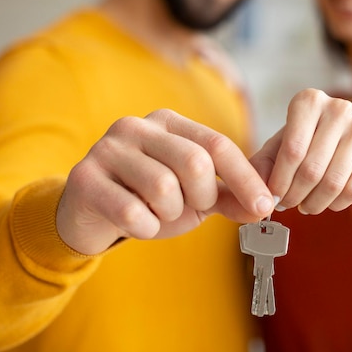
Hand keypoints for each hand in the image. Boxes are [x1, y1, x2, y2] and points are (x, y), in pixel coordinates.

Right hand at [57, 109, 273, 254]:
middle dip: (202, 197)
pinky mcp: (85, 178)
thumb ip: (227, 197)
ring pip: (163, 187)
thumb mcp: (192, 198)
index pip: (217, 145)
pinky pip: (133, 213)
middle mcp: (136, 126)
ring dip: (169, 214)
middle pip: (194, 162)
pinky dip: (145, 229)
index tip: (266, 207)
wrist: (90, 215)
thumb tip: (264, 207)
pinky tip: (136, 223)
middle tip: (190, 208)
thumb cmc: (147, 201)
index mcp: (167, 123)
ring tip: (156, 213)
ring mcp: (107, 149)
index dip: (245, 178)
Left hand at [251, 89, 351, 214]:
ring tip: (304, 206)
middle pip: (312, 168)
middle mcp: (337, 109)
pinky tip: (326, 203)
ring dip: (315, 203)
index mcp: (308, 101)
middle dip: (295, 195)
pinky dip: (336, 204)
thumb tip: (262, 195)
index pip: (292, 150)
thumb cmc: (302, 142)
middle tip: (287, 205)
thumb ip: (262, 166)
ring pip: (334, 182)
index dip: (280, 181)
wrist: (341, 138)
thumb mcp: (277, 147)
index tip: (273, 197)